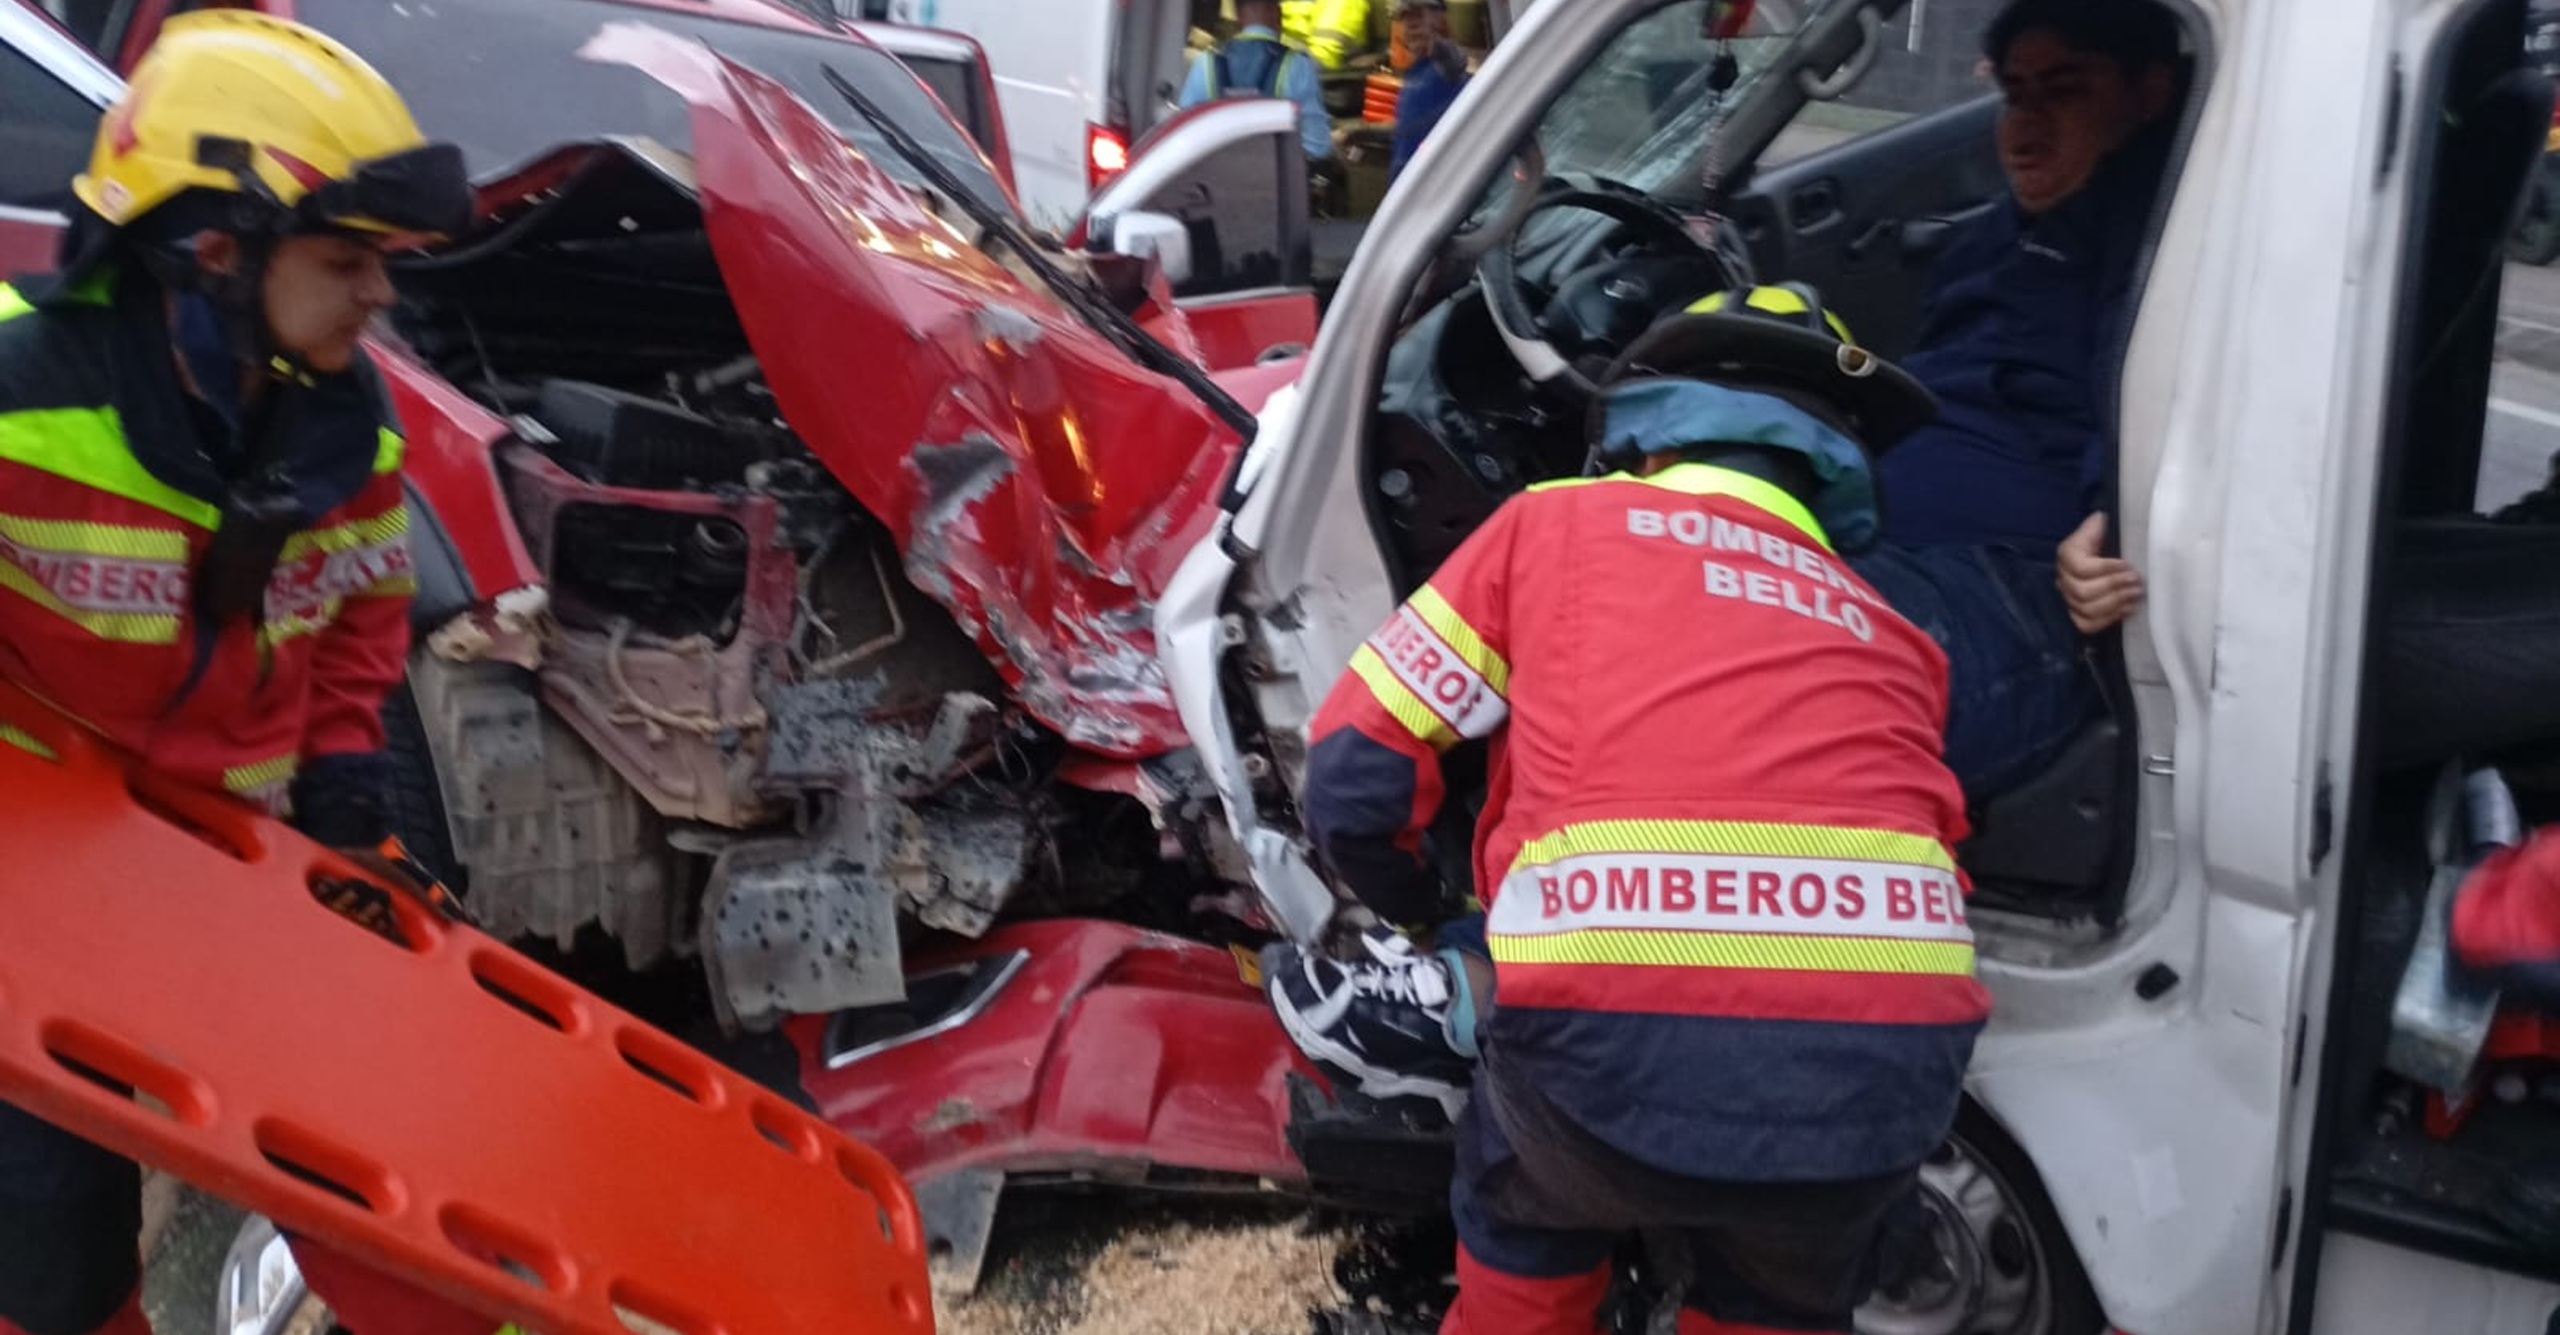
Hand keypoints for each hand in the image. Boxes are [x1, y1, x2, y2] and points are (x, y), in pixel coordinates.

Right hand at [2057, 512, 2144, 634]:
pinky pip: (2087, 624)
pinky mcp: (2076, 615)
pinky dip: (2108, 618)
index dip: (2105, 568)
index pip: (2081, 568)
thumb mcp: (2099, 529)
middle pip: (2082, 591)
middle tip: (2136, 581)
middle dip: (2113, 586)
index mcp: (2067, 555)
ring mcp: (2068, 599)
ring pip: (2086, 609)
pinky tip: (2127, 609)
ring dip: (2115, 603)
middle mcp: (2063, 579)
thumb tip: (2101, 519)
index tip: (2127, 564)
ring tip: (2136, 594)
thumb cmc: (2103, 542)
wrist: (2098, 557)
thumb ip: (2098, 526)